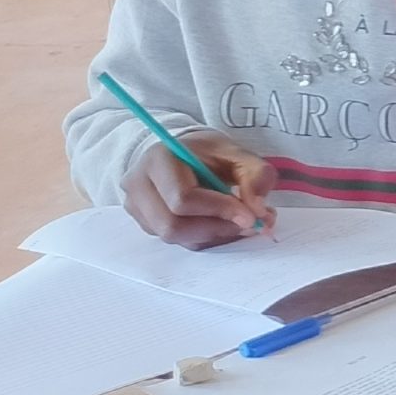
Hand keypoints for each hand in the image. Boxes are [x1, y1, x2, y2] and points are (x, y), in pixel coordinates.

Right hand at [122, 132, 276, 249]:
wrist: (183, 154)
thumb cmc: (208, 153)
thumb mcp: (238, 153)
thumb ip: (255, 175)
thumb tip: (258, 209)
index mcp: (158, 159)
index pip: (182, 198)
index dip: (219, 210)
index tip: (251, 216)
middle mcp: (139, 185)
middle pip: (173, 226)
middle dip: (217, 228)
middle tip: (250, 224)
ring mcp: (137, 207)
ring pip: (175, 238)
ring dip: (214, 235)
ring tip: (241, 222)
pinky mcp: (145, 223)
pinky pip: (177, 241)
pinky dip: (206, 238)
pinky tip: (222, 223)